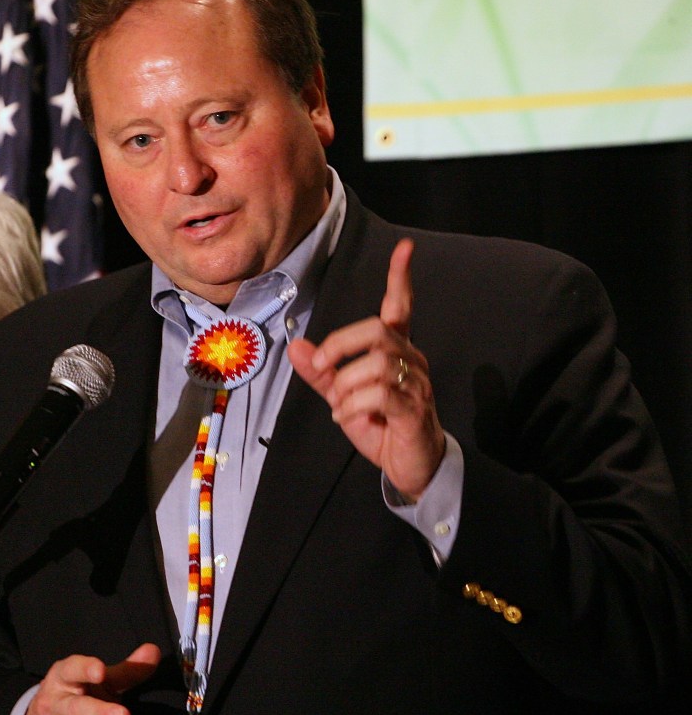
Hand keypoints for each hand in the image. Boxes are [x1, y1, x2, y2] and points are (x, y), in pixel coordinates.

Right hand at [24, 643, 161, 714]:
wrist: (47, 714)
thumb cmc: (78, 689)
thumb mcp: (97, 677)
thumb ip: (126, 669)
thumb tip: (153, 652)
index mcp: (64, 676)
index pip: (72, 669)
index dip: (86, 669)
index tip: (101, 671)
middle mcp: (58, 702)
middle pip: (77, 709)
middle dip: (100, 713)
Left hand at [287, 238, 444, 499]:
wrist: (410, 467)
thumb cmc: (380, 425)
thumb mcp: (342, 396)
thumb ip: (321, 372)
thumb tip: (295, 345)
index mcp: (396, 351)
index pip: (400, 306)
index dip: (401, 277)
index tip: (405, 247)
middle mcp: (411, 361)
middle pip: (377, 331)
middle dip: (341, 345)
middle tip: (324, 368)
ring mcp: (417, 385)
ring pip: (378, 364)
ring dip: (347, 386)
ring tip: (341, 407)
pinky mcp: (415, 411)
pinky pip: (381, 395)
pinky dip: (354, 406)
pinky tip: (348, 418)